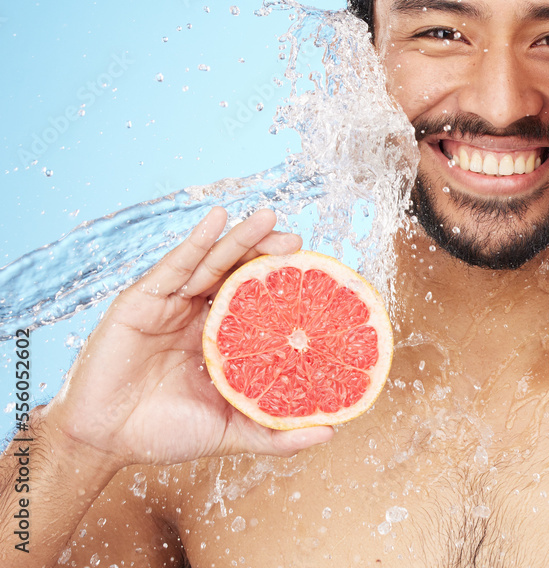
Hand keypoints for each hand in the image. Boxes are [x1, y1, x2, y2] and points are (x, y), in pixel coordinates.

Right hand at [43, 207, 333, 468]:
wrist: (106, 442)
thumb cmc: (165, 435)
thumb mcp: (230, 432)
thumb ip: (275, 433)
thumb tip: (330, 432)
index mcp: (221, 339)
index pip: (258, 301)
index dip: (283, 284)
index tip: (318, 272)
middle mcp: (199, 315)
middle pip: (237, 273)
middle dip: (266, 252)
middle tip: (296, 240)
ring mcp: (172, 305)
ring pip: (211, 263)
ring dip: (240, 237)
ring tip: (267, 216)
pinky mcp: (143, 300)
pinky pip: (174, 266)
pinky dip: (197, 241)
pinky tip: (218, 219)